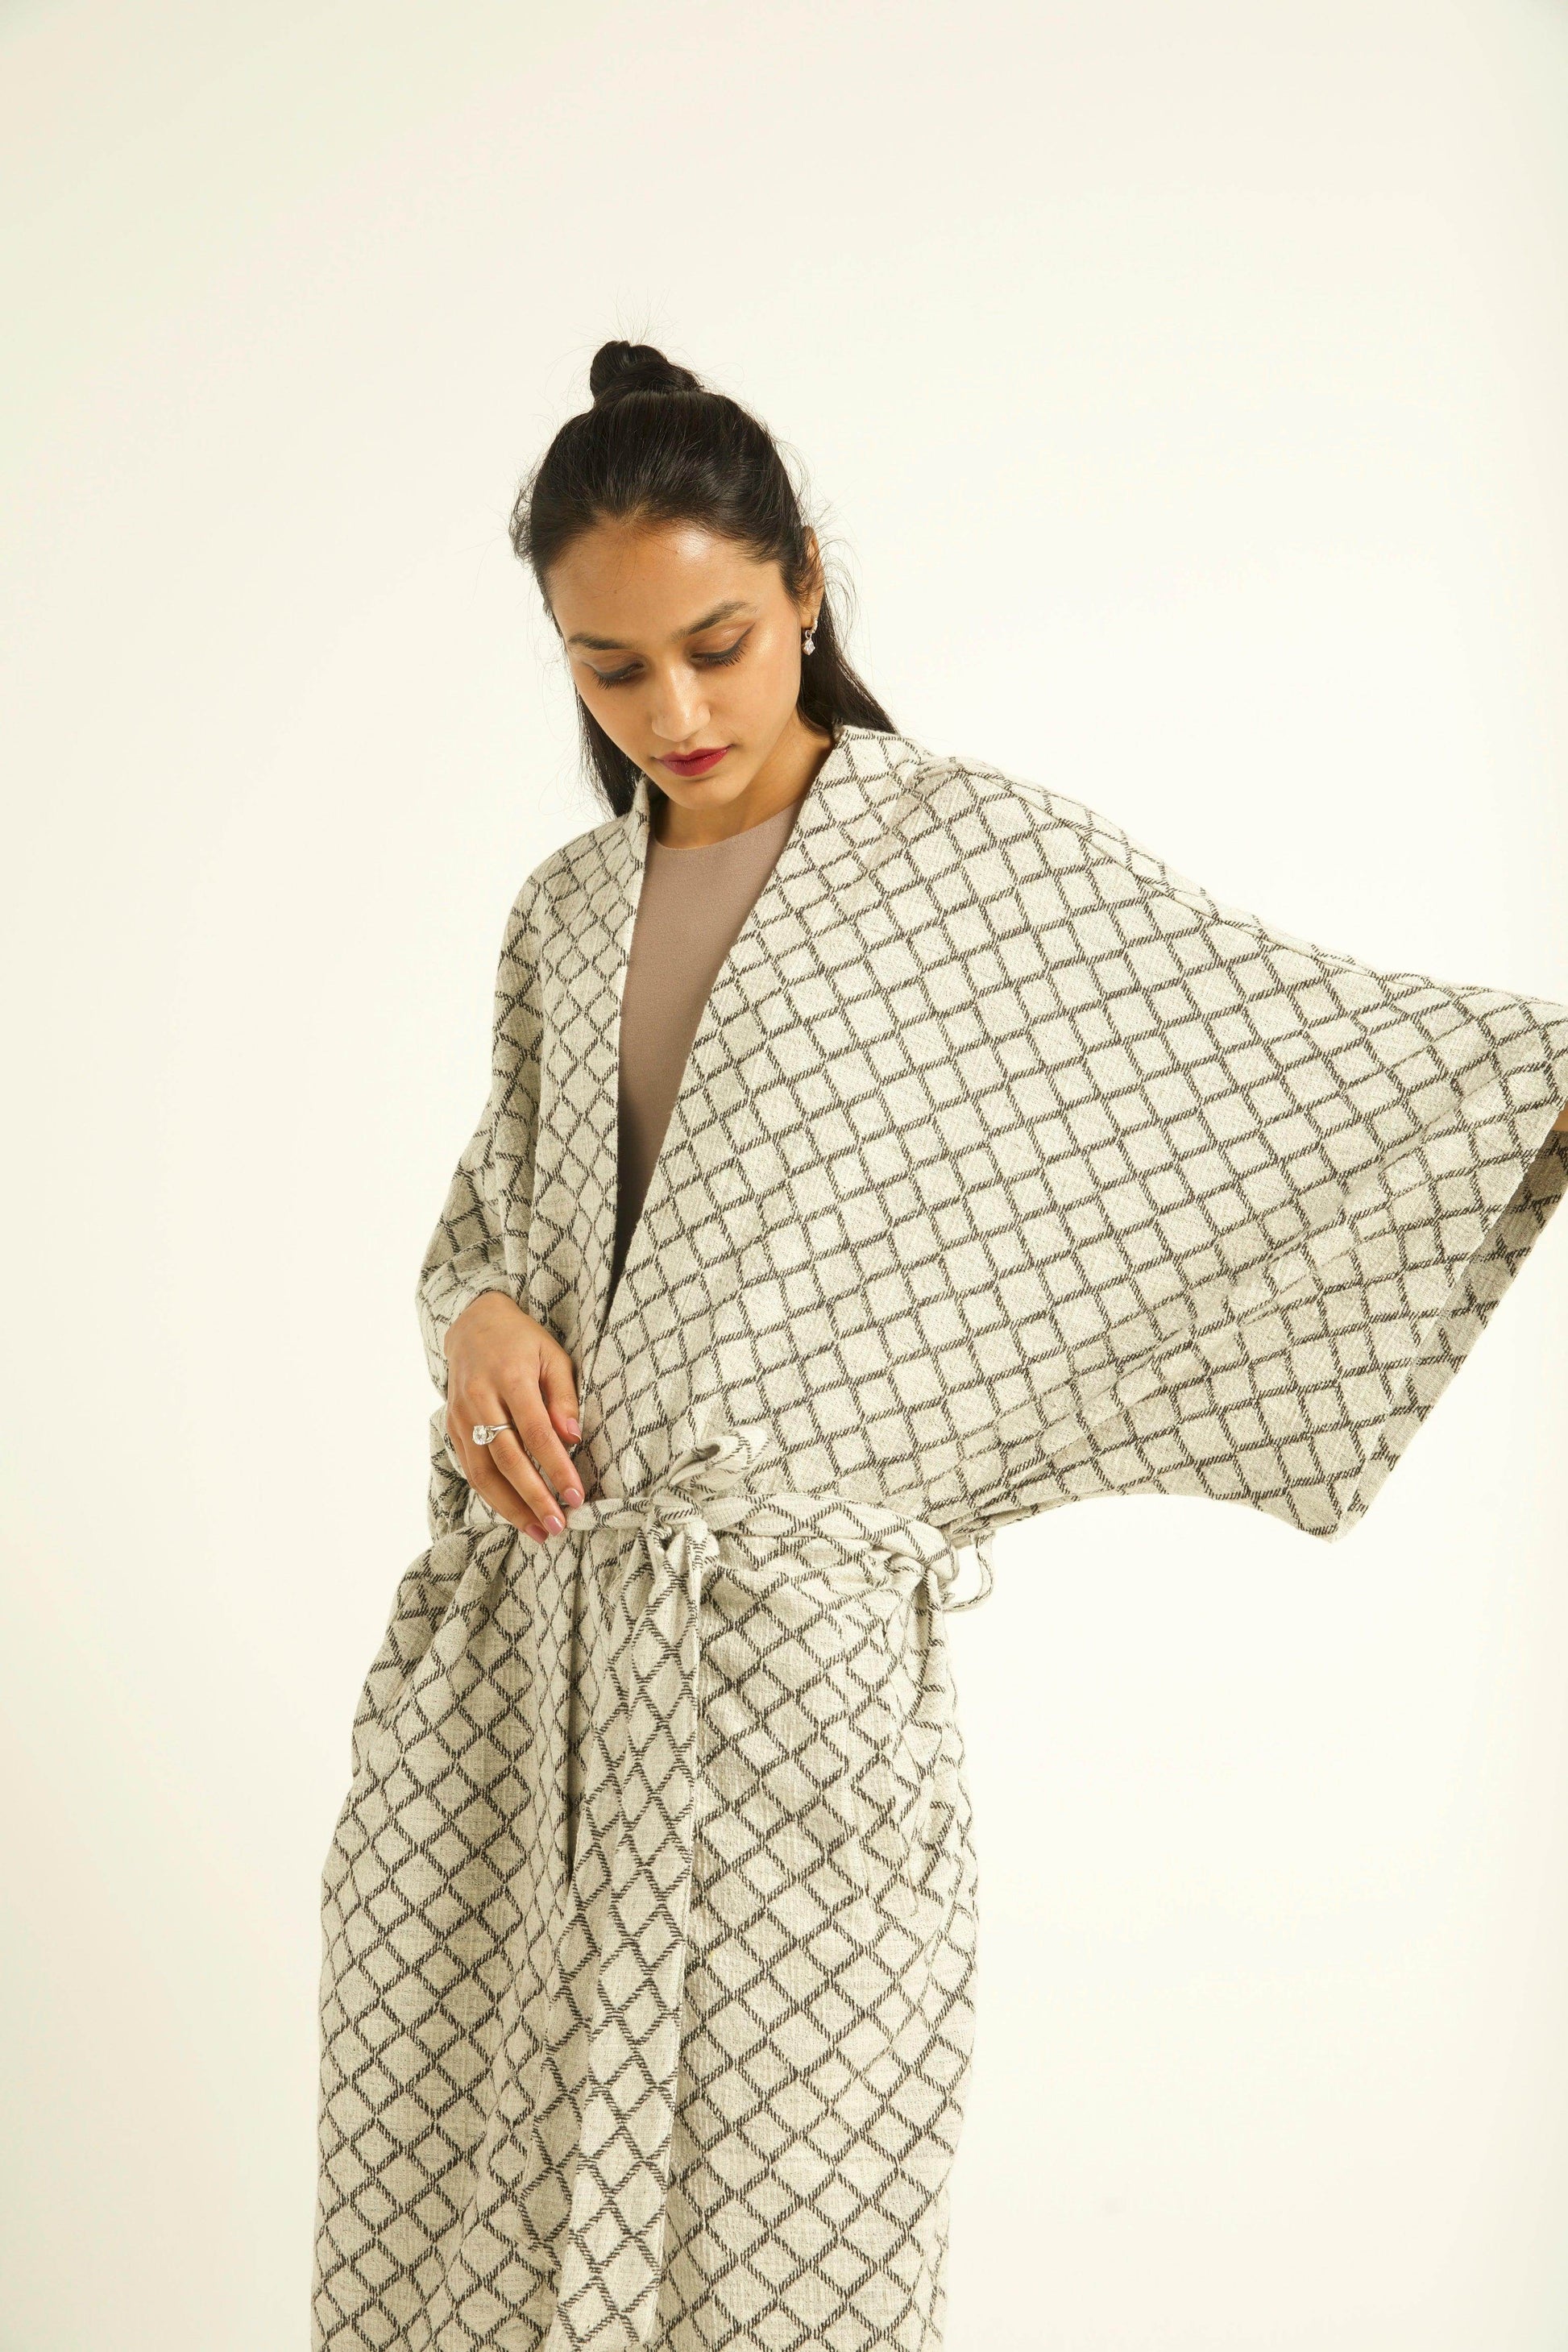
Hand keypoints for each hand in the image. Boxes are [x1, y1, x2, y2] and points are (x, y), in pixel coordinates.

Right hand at [444, 1292, 583, 1542]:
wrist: (473, 1322)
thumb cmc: (523, 1341)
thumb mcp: (553, 1355)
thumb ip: (563, 1396)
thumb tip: (572, 1438)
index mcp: (510, 1377)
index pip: (536, 1433)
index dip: (556, 1468)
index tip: (576, 1496)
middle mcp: (480, 1398)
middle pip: (507, 1459)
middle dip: (533, 1498)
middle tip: (557, 1526)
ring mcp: (461, 1415)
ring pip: (483, 1472)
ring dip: (510, 1507)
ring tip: (538, 1532)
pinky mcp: (452, 1426)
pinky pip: (471, 1468)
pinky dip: (492, 1495)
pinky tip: (514, 1513)